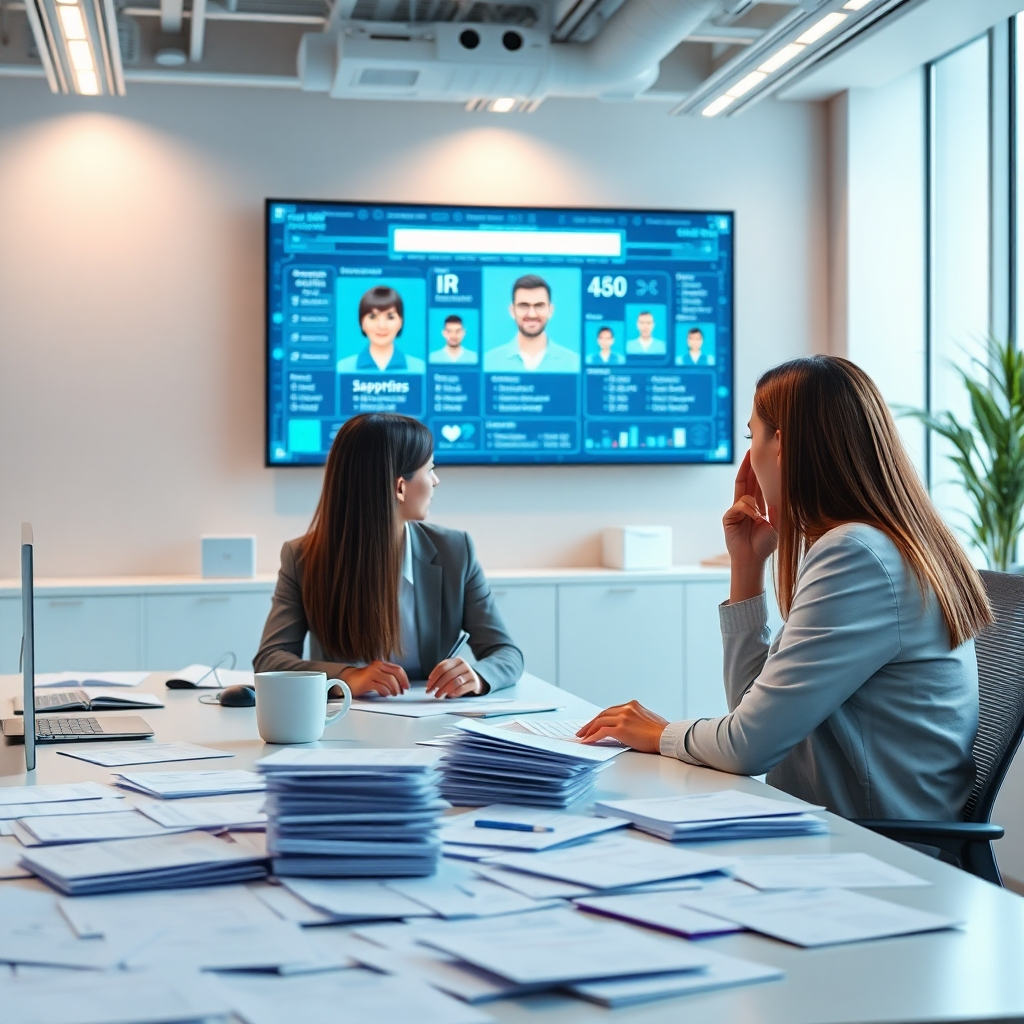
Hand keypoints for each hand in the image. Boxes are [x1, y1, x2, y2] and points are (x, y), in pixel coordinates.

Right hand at [338, 660, 409, 697]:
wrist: (346, 682)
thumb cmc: (363, 681)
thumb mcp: (377, 676)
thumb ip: (387, 677)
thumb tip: (401, 684)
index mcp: (381, 664)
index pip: (397, 668)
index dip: (404, 678)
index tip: (406, 686)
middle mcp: (377, 666)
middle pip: (396, 673)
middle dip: (402, 683)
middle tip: (402, 691)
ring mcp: (371, 673)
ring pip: (390, 680)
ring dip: (394, 689)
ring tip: (394, 694)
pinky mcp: (366, 681)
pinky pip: (381, 687)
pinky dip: (386, 692)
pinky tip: (385, 694)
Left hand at [425, 657, 484, 698]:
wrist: (475, 680)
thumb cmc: (459, 676)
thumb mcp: (452, 671)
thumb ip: (442, 674)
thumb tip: (430, 684)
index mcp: (456, 660)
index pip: (442, 667)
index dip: (434, 676)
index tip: (428, 685)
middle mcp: (464, 665)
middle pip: (448, 674)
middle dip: (437, 684)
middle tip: (431, 692)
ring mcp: (470, 674)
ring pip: (455, 682)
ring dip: (444, 689)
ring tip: (438, 695)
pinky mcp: (474, 683)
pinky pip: (462, 688)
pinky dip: (454, 693)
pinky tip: (449, 695)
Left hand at [576, 701, 668, 752]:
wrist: (668, 737)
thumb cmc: (662, 732)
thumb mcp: (647, 719)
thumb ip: (635, 720)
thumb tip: (627, 728)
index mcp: (632, 705)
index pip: (611, 711)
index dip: (600, 718)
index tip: (593, 724)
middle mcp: (626, 708)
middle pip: (603, 714)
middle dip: (591, 723)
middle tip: (582, 731)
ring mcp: (623, 717)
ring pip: (600, 721)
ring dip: (589, 730)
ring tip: (582, 737)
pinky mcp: (622, 728)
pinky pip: (602, 731)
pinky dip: (593, 736)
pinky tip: (588, 741)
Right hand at [723, 451, 776, 601]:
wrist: (752, 559)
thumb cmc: (765, 544)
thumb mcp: (777, 523)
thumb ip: (777, 508)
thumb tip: (779, 490)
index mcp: (757, 504)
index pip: (756, 481)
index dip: (756, 468)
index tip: (760, 453)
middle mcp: (745, 504)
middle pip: (746, 480)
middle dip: (749, 466)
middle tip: (751, 450)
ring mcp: (736, 510)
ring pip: (744, 492)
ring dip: (754, 498)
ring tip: (762, 512)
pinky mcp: (729, 516)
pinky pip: (740, 505)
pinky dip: (749, 510)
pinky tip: (756, 519)